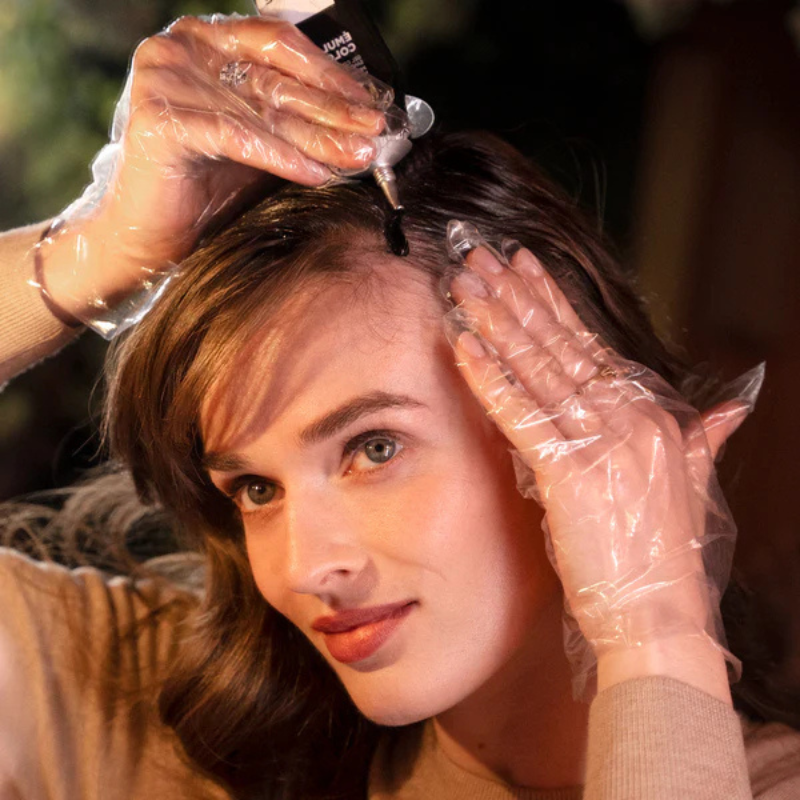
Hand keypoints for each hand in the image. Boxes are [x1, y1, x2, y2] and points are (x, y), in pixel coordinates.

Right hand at [40, 14, 388, 333]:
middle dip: (336, 109)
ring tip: (361, 155)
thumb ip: (300, 123)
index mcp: (208, 42)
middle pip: (278, 78)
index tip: (376, 102)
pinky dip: (282, 157)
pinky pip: (238, 136)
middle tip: (379, 131)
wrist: (148, 238)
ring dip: (321, 135)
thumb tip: (365, 126)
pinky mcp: (159, 118)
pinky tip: (318, 173)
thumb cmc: (207, 189)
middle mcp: (183, 47)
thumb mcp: (263, 143)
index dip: (332, 74)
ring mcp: (166, 77)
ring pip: (263, 109)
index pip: (281, 45)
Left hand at [444, 221, 764, 698]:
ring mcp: (603, 442)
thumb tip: (730, 409)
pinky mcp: (572, 473)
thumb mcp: (688, 483)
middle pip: (560, 344)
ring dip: (495, 323)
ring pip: (539, 368)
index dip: (552, 302)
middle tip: (477, 255)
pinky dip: (489, 380)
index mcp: (651, 415)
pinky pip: (522, 415)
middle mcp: (630, 418)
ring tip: (461, 286)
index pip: (591, 345)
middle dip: (515, 297)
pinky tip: (462, 347)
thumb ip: (703, 437)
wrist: (658, 614)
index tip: (521, 266)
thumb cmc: (659, 552)